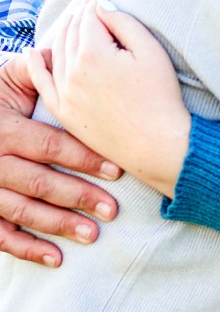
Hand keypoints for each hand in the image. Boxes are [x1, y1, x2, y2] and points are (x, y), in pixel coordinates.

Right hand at [0, 49, 120, 267]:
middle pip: (39, 181)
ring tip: (92, 233)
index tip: (116, 169)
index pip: (48, 144)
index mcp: (2, 129)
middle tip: (112, 209)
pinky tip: (55, 258)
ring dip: (58, 224)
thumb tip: (64, 53)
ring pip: (22, 210)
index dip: (82, 157)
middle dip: (78, 196)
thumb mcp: (7, 77)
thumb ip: (36, 69)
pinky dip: (26, 249)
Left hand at [25, 0, 190, 200]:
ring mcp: (65, 94)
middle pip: (72, 30)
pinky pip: (43, 83)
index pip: (90, 15)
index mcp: (93, 53)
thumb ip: (123, 22)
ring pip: (57, 51)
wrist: (157, 145)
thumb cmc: (160, 96)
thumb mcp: (150, 51)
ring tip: (75, 18)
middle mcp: (72, 72)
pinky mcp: (65, 112)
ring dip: (65, 31)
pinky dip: (37, 65)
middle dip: (81, 10)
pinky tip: (35, 52)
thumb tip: (101, 4)